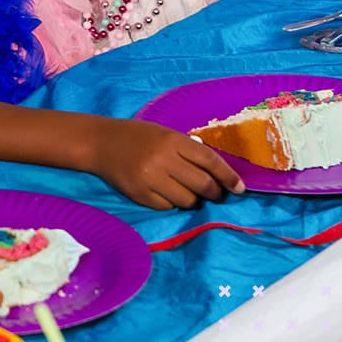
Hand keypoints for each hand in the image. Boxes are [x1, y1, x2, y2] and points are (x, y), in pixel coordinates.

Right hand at [90, 118, 243, 209]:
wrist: (101, 143)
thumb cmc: (138, 136)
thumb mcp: (165, 134)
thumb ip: (188, 150)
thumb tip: (216, 175)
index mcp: (172, 140)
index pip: (210, 160)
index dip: (229, 176)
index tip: (240, 188)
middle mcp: (162, 159)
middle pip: (202, 184)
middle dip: (215, 193)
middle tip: (217, 195)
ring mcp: (150, 178)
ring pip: (187, 200)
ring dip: (193, 200)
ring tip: (187, 192)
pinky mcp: (140, 194)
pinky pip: (168, 206)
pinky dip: (172, 203)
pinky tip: (166, 193)